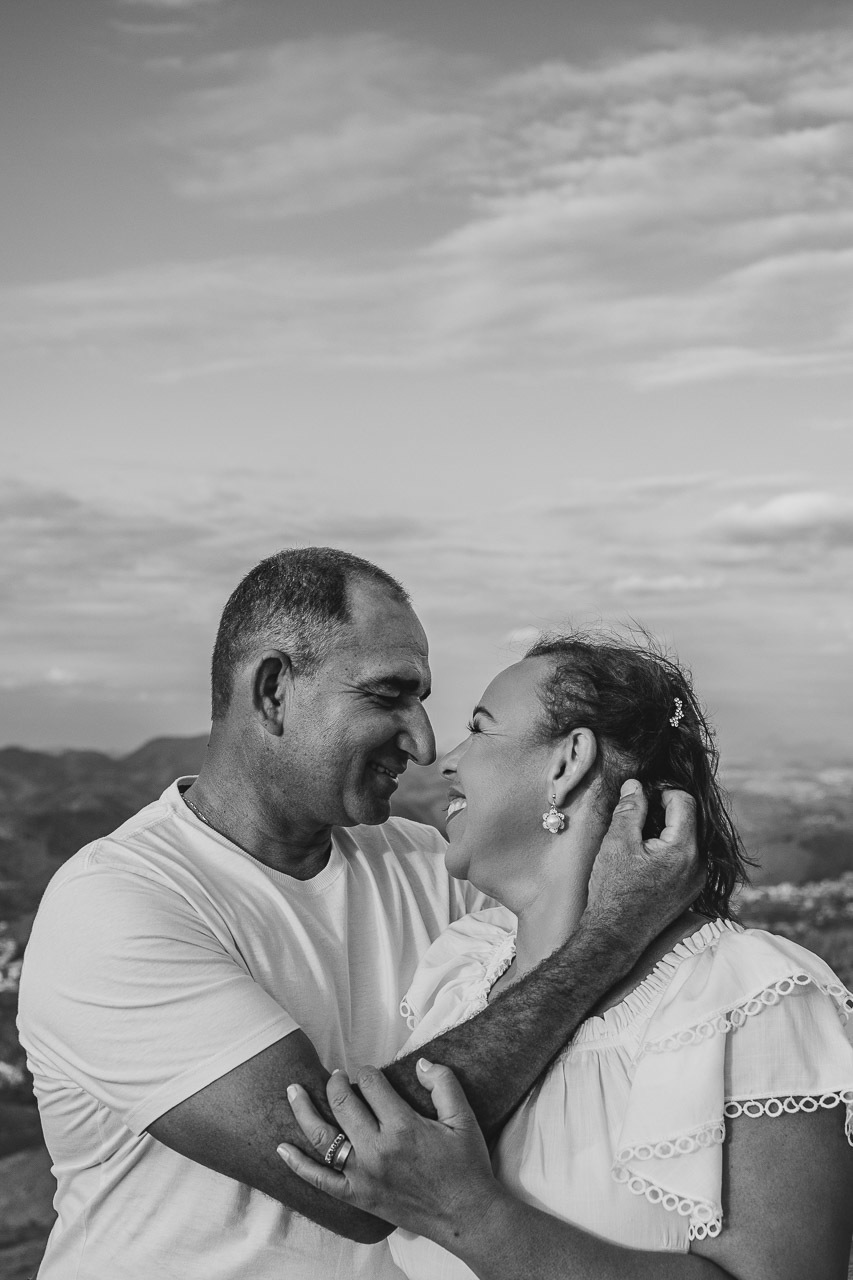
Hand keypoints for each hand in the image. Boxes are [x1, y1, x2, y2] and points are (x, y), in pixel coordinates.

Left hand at [277, 1059, 501, 1246]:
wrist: (467, 1216)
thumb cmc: (467, 1165)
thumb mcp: (463, 1117)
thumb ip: (443, 1083)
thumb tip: (420, 1062)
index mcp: (403, 1126)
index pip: (370, 1083)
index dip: (368, 1071)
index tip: (370, 1073)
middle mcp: (377, 1149)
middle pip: (342, 1103)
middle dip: (336, 1082)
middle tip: (335, 1075)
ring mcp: (363, 1175)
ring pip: (322, 1137)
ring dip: (304, 1110)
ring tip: (293, 1091)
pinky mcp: (357, 1197)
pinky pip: (319, 1180)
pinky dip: (298, 1164)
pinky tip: (282, 1148)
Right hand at [584, 781, 701, 948]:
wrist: (616, 935)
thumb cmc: (614, 891)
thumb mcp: (617, 842)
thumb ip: (630, 809)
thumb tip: (636, 785)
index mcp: (684, 849)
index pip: (684, 801)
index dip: (662, 791)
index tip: (643, 795)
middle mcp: (699, 864)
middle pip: (690, 819)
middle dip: (666, 810)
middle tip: (640, 812)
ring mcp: (697, 879)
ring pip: (689, 838)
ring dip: (668, 829)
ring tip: (641, 835)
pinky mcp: (690, 890)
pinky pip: (687, 857)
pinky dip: (671, 847)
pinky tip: (647, 855)